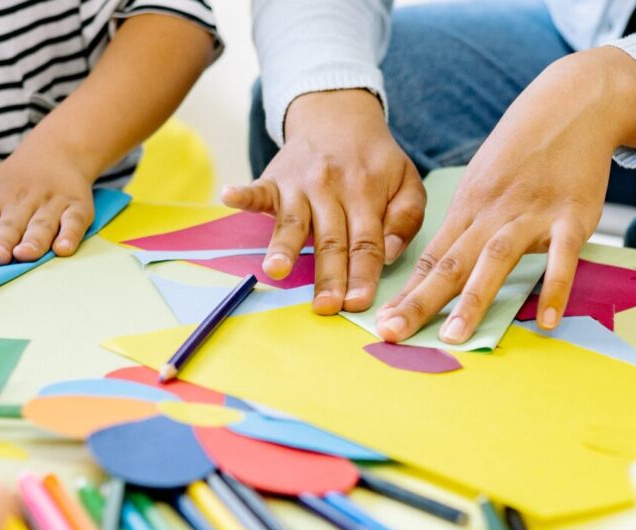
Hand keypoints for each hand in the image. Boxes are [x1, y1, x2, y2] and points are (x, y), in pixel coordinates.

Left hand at [0, 142, 99, 265]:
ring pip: (41, 224)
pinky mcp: (77, 207)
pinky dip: (70, 235)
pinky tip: (63, 249)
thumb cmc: (11, 180)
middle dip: (2, 240)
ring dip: (34, 240)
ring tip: (24, 255)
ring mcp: (50, 204)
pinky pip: (74, 222)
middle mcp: (21, 201)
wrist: (56, 152)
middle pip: (10, 223)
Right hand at [222, 90, 425, 313]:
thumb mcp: (407, 181)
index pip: (366, 243)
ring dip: (284, 246)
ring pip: (293, 222)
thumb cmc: (375, 160)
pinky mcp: (275, 179)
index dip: (362, 274)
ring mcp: (301, 185)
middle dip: (328, 276)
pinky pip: (257, 189)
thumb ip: (406, 217)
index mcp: (367, 195)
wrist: (339, 115)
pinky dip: (242, 194)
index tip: (358, 303)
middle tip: (325, 306)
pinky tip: (228, 198)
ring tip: (276, 269)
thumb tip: (389, 253)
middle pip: (331, 241)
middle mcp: (332, 190)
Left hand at [376, 48, 635, 342]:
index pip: (431, 256)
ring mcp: (532, 213)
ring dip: (473, 299)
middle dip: (420, 301)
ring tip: (455, 336)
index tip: (381, 322)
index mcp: (469, 206)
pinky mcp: (572, 215)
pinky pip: (562, 257)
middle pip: (450, 262)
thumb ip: (468, 222)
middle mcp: (493, 212)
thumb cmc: (526, 147)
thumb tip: (442, 263)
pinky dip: (555, 287)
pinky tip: (550, 320)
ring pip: (495, 260)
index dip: (406, 292)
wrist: (574, 103)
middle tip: (392, 333)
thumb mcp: (485, 179)